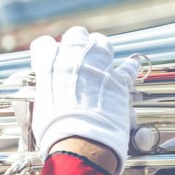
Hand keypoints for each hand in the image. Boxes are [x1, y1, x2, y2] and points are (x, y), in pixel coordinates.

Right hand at [30, 26, 139, 174]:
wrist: (81, 140)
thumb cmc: (56, 130)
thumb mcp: (43, 107)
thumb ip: (48, 93)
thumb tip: (50, 99)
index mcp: (49, 65)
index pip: (44, 45)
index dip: (47, 52)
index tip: (50, 59)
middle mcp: (74, 59)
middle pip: (76, 35)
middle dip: (77, 42)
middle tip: (78, 52)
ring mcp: (99, 67)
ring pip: (102, 43)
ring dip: (101, 47)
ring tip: (101, 52)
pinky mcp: (120, 80)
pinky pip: (128, 67)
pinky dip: (130, 67)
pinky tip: (132, 65)